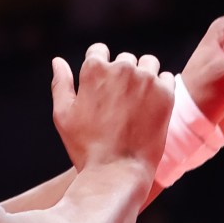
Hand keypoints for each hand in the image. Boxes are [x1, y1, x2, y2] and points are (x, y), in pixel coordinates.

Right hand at [49, 43, 172, 172]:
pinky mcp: (166, 92)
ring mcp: (146, 79)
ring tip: (137, 103)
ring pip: (147, 63)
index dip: (99, 67)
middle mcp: (122, 68)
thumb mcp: (64, 116)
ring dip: (143, 76)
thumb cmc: (86, 147)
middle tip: (119, 103)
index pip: (98, 50)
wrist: (117, 172)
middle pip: (124, 59)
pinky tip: (151, 107)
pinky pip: (165, 77)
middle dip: (121, 75)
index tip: (103, 86)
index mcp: (95, 70)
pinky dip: (160, 88)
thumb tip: (57, 61)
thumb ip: (61, 84)